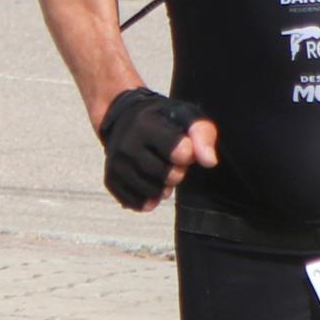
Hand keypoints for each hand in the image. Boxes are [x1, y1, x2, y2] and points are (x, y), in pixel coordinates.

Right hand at [97, 85, 215, 211]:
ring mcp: (115, 163)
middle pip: (166, 176)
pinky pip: (134, 202)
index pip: (178, 152)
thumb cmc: (163, 120)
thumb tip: (210, 162)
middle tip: (174, 162)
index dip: (187, 155)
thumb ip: (203, 135)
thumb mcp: (187, 117)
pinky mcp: (110, 179)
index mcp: (146, 124)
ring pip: (151, 192)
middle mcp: (126, 144)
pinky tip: (151, 188)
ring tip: (162, 173)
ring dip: (163, 188)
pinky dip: (147, 200)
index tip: (184, 150)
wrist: (124, 118)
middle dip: (177, 172)